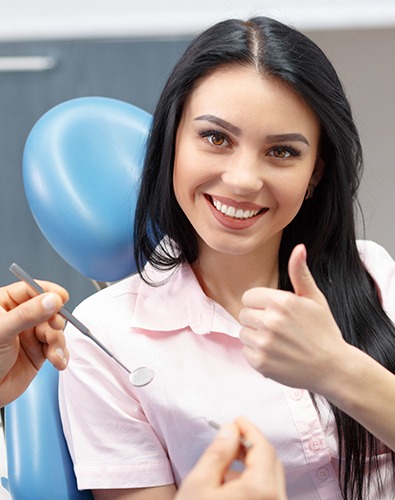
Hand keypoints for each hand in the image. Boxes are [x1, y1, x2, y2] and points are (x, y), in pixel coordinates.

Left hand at [0, 281, 68, 406]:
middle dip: (55, 321)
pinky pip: (57, 348)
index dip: (48, 292)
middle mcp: (20, 318)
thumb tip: (52, 300)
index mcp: (5, 304)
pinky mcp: (38, 353)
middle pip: (49, 310)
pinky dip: (61, 355)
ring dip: (58, 342)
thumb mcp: (2, 331)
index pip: (31, 290)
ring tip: (53, 353)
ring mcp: (29, 335)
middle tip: (55, 327)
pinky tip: (57, 361)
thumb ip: (28, 314)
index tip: (61, 298)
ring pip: (55, 330)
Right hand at [176, 417, 285, 499]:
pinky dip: (252, 482)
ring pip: (270, 478)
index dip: (249, 429)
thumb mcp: (200, 482)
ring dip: (251, 464)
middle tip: (231, 436)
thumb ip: (219, 451)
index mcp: (261, 490)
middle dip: (251, 445)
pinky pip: (267, 494)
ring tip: (225, 462)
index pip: (263, 447)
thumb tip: (231, 429)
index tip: (236, 420)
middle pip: (271, 461)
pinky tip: (229, 483)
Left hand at [239, 244, 346, 392]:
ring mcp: (264, 343)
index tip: (275, 313)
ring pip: (243, 333)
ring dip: (256, 337)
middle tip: (278, 329)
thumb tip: (299, 248)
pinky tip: (276, 355)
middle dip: (257, 320)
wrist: (333, 368)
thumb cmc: (324, 332)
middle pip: (244, 315)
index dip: (261, 304)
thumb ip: (300, 273)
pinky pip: (245, 352)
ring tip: (278, 342)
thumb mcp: (315, 299)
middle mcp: (270, 321)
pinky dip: (257, 355)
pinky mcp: (260, 362)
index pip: (249, 297)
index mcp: (281, 302)